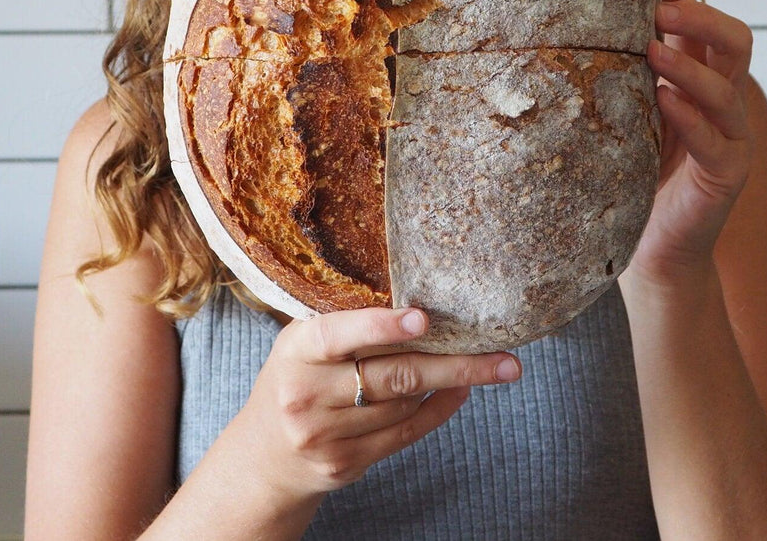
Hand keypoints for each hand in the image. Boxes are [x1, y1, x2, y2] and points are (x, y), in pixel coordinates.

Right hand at [229, 305, 521, 498]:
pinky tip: (461, 392)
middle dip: (453, 364)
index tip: (422, 318)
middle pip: (392, 377)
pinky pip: (405, 435)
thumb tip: (420, 303)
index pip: (338, 335)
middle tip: (503, 355)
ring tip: (489, 364)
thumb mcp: (302, 344)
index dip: (380, 326)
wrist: (264, 455)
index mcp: (295, 352)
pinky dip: (438, 411)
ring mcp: (326, 436)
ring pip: (404, 405)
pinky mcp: (346, 464)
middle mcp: (307, 395)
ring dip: (450, 383)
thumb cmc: (296, 379)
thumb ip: (345, 325)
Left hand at [633, 0, 755, 285]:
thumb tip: (577, 18)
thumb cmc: (633, 170)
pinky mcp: (728, 174)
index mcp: (699, 77)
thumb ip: (621, 70)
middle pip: (735, 41)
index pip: (703, 21)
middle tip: (660, 8)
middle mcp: (724, 100)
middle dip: (700, 17)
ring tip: (651, 48)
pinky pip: (716, 140)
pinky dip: (691, 116)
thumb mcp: (626, 110)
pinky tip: (664, 100)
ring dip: (689, 64)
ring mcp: (732, 137)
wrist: (651, 246)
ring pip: (729, 88)